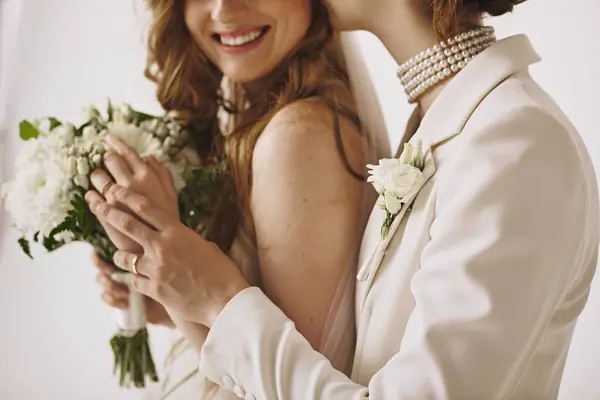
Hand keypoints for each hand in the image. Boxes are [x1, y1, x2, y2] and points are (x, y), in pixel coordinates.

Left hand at [85, 184, 249, 327]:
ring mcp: (156, 268)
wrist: (226, 300)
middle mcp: (163, 247)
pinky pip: (134, 281)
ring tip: (120, 257)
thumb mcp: (205, 247)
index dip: (127, 197)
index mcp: (178, 232)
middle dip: (108, 213)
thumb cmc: (222, 272)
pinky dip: (134, 280)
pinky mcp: (154, 289)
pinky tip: (137, 281)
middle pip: (128, 225)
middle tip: (96, 204)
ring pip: (124, 258)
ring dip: (120, 256)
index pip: (146, 208)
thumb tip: (176, 237)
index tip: (114, 190)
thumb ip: (185, 239)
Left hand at [87, 133, 178, 256]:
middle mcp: (131, 184)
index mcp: (148, 177)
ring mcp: (117, 199)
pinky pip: (93, 198)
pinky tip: (93, 196)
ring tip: (99, 180)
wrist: (163, 251)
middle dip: (107, 159)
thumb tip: (150, 157)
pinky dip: (91, 196)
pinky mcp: (107, 215)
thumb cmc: (170, 223)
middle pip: (110, 160)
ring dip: (97, 176)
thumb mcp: (173, 196)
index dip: (116, 143)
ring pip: (99, 177)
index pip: (128, 152)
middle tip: (106, 161)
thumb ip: (163, 175)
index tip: (108, 138)